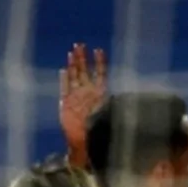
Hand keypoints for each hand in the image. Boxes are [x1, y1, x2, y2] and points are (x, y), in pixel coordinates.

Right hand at [59, 43, 106, 164]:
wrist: (84, 141)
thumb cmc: (99, 128)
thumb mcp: (110, 114)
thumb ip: (113, 104)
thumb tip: (123, 96)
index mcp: (98, 93)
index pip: (99, 73)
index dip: (99, 62)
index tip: (98, 50)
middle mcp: (86, 92)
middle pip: (83, 71)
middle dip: (82, 58)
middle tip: (79, 44)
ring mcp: (76, 96)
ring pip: (74, 76)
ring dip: (73, 64)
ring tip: (72, 51)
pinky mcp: (66, 102)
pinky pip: (65, 87)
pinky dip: (64, 78)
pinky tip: (65, 69)